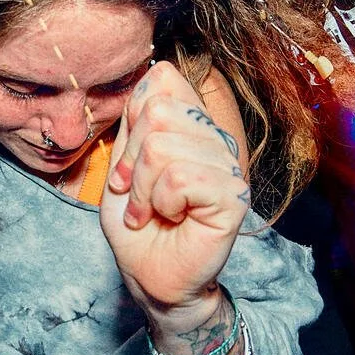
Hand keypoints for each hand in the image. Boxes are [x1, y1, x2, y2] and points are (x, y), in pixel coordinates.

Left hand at [100, 64, 249, 318]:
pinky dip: (162, 203)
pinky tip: (170, 218)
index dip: (134, 120)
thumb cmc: (138, 229)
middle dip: (132, 160)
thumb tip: (154, 74)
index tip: (129, 164)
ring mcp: (227, 166)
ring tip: (150, 211)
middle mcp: (213, 140)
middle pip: (159, 111)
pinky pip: (181, 178)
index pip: (163, 80)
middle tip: (137, 195)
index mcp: (190, 127)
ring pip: (164, 147)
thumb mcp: (121, 167)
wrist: (151, 280)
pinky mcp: (233, 196)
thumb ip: (135, 123)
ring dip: (143, 189)